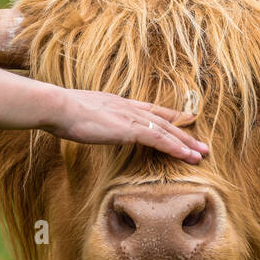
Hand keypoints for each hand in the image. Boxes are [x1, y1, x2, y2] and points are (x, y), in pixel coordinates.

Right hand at [47, 88, 208, 162]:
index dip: (171, 115)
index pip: (151, 109)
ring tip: (201, 155)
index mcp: (119, 103)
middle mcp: (129, 108)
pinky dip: (174, 147)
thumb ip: (95, 120)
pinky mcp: (130, 128)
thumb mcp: (82, 115)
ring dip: (186, 144)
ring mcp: (131, 117)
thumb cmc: (61, 113)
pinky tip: (186, 155)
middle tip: (202, 145)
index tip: (187, 118)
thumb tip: (93, 127)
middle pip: (165, 121)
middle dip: (185, 134)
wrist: (58, 107)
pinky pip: (159, 139)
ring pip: (166, 131)